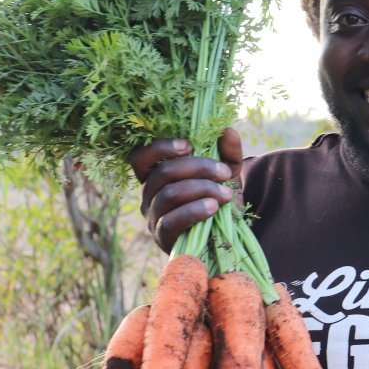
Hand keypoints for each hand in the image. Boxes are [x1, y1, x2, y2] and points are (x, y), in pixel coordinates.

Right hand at [127, 128, 242, 253]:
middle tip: (224, 172)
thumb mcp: (226, 173)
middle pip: (163, 173)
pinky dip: (194, 211)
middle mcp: (148, 195)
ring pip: (169, 195)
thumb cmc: (218, 197)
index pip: (140, 157)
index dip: (160, 148)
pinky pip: (172, 222)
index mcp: (155, 176)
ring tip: (225, 194)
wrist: (227, 235)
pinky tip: (213, 207)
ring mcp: (153, 217)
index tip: (189, 145)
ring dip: (201, 189)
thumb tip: (228, 130)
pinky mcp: (163, 238)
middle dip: (197, 168)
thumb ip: (228, 152)